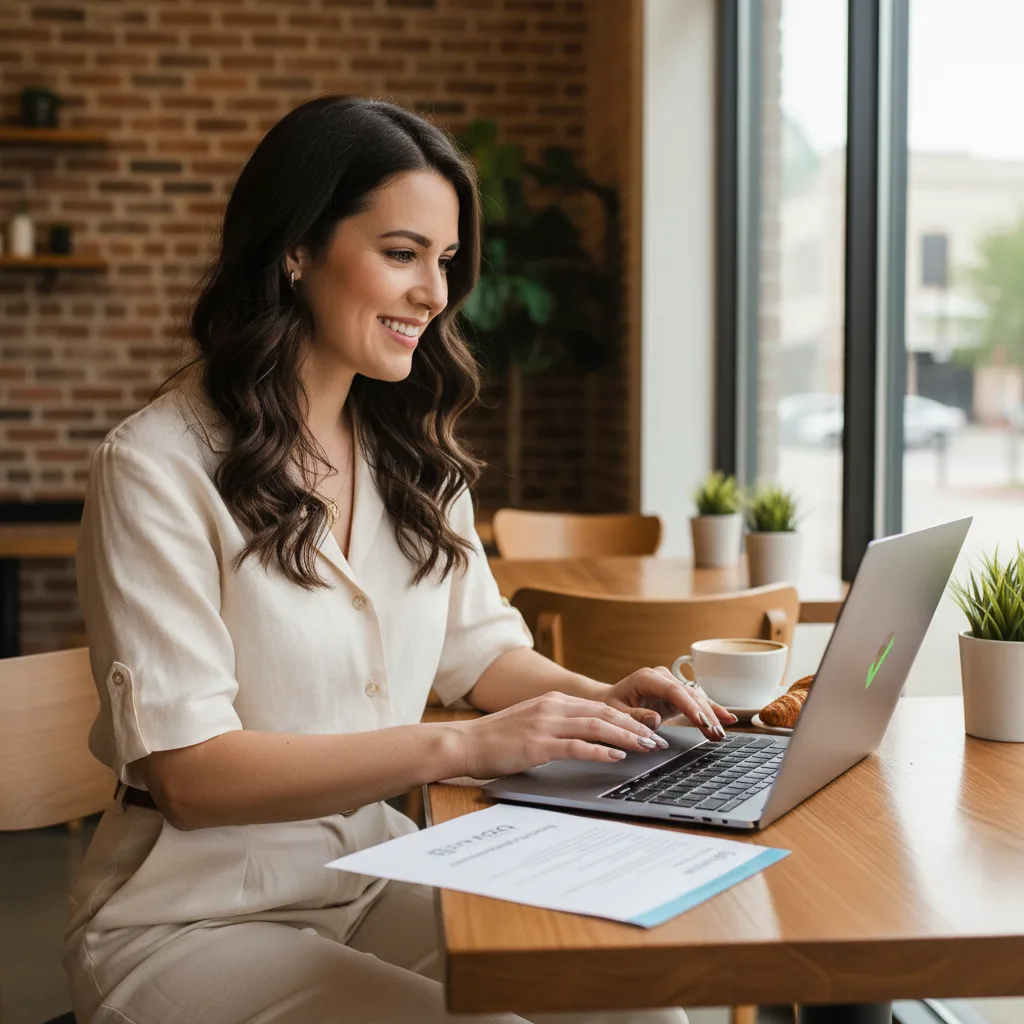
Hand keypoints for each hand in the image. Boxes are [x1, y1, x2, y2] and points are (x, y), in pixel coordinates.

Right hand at [450, 691, 670, 778]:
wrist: (465, 743)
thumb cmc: (496, 739)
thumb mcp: (531, 722)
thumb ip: (556, 724)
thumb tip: (584, 738)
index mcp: (553, 700)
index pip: (599, 707)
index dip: (627, 718)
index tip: (647, 729)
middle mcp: (553, 707)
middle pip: (604, 713)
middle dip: (635, 726)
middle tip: (658, 739)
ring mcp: (545, 724)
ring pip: (596, 726)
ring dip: (626, 737)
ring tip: (647, 747)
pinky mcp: (538, 744)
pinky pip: (576, 746)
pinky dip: (599, 751)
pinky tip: (615, 757)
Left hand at [603, 667, 737, 741]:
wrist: (609, 701)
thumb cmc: (610, 706)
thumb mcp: (616, 714)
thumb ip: (634, 717)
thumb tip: (655, 719)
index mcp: (646, 678)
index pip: (673, 691)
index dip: (690, 706)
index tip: (702, 721)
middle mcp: (662, 677)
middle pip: (689, 695)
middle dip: (705, 715)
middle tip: (716, 734)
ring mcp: (671, 684)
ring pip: (696, 698)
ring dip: (711, 716)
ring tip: (722, 733)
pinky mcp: (676, 695)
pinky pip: (696, 702)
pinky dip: (711, 711)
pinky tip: (728, 718)